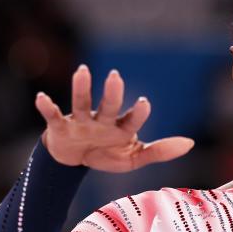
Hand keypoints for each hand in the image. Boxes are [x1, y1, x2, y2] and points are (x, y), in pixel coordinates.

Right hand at [35, 65, 194, 171]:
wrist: (74, 161)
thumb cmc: (106, 153)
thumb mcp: (133, 158)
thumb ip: (159, 151)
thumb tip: (190, 143)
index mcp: (120, 128)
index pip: (131, 120)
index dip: (137, 113)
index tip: (144, 102)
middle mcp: (101, 120)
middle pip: (107, 106)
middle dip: (111, 94)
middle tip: (115, 76)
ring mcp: (80, 122)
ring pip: (81, 103)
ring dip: (81, 88)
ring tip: (82, 70)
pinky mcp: (60, 127)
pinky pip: (53, 116)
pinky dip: (47, 107)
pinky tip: (42, 97)